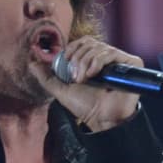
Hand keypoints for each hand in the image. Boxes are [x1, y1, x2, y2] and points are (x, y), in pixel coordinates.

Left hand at [27, 36, 141, 131]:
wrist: (102, 119)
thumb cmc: (86, 107)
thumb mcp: (60, 90)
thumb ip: (46, 77)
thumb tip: (32, 63)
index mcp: (93, 61)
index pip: (82, 43)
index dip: (72, 48)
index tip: (65, 61)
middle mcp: (107, 58)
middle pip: (89, 43)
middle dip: (77, 58)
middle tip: (75, 76)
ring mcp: (120, 61)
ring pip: (98, 48)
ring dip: (86, 62)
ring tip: (83, 79)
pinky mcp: (131, 64)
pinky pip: (112, 53)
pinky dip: (98, 61)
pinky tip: (94, 74)